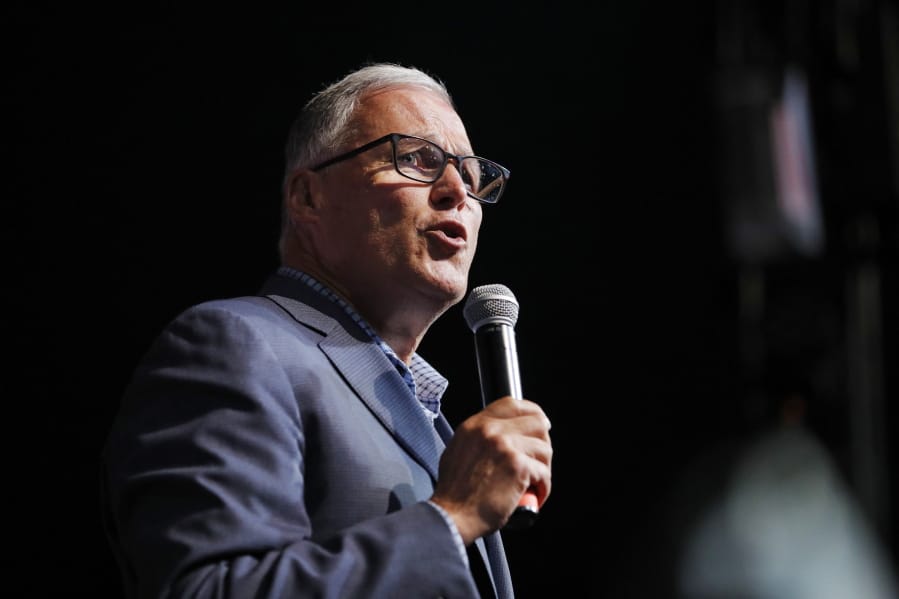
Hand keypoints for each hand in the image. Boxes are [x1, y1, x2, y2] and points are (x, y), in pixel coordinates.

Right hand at [430, 396, 551, 543]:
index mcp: (475, 425)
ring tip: (535, 482)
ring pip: (544, 449)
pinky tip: (534, 495)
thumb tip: (504, 436)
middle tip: (539, 460)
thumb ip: (480, 438)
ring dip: (544, 468)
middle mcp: (490, 431)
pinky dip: (543, 487)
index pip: (512, 404)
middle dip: (543, 443)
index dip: (533, 412)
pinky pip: (544, 472)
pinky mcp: (518, 467)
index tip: (541, 424)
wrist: (451, 515)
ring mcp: (505, 446)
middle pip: (537, 422)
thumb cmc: (454, 493)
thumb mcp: (458, 451)